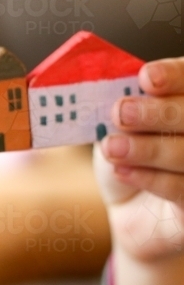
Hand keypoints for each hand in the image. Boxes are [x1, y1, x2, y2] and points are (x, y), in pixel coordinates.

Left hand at [95, 58, 183, 263]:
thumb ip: (121, 103)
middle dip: (159, 113)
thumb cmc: (128, 156)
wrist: (130, 209)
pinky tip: (123, 172)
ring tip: (112, 147)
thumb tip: (108, 85)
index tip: (146, 77)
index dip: (175, 75)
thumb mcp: (118, 124)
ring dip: (149, 148)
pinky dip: (151, 178)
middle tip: (122, 113)